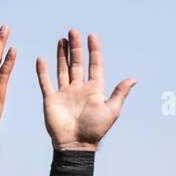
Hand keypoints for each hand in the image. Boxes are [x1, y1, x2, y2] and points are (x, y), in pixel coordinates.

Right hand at [36, 30, 135, 150]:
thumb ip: (120, 93)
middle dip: (75, 47)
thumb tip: (133, 79)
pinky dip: (43, 72)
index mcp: (94, 88)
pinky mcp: (51, 100)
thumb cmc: (95, 130)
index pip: (94, 64)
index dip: (93, 50)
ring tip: (61, 40)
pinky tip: (41, 60)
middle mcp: (78, 88)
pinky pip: (46, 83)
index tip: (91, 36)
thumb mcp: (112, 110)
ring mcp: (64, 93)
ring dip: (62, 55)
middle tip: (73, 31)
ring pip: (63, 69)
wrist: (75, 144)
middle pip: (77, 63)